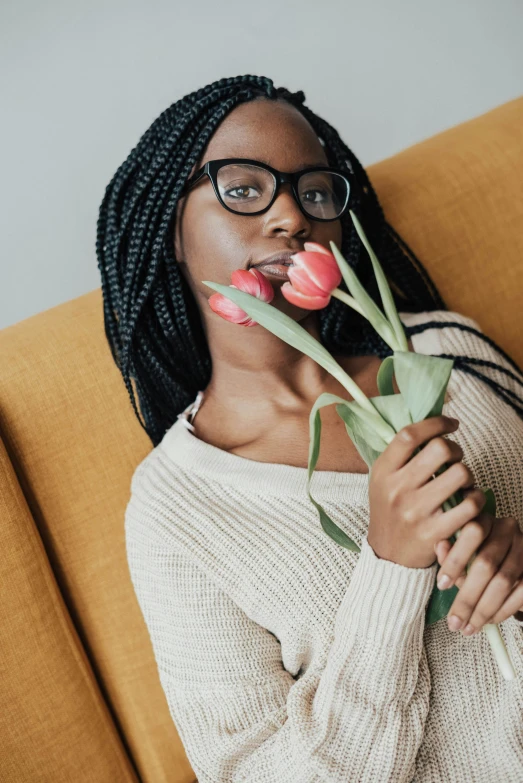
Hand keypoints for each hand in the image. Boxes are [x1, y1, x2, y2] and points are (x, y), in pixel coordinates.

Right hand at [368, 415, 488, 568]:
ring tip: (463, 482)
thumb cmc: (390, 510)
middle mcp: (397, 488)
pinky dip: (477, 499)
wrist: (388, 555)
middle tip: (455, 459)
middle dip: (456, 450)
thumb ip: (401, 455)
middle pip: (440, 449)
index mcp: (383, 471)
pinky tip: (470, 500)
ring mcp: (415, 511)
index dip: (436, 423)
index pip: (409, 435)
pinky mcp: (434, 532)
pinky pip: (470, 506)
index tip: (451, 425)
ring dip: (469, 475)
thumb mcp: (382, 479)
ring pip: (461, 474)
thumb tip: (434, 427)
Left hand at [434, 502, 522, 634]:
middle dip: (468, 597)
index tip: (441, 585)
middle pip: (486, 563)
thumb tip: (440, 546)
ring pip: (503, 582)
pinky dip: (503, 610)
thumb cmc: (477, 555)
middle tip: (454, 622)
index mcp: (485, 520)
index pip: (471, 533)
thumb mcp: (462, 553)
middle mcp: (507, 529)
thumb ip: (450, 553)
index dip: (455, 559)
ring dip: (484, 609)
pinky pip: (520, 592)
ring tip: (469, 628)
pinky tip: (489, 621)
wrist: (507, 558)